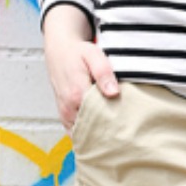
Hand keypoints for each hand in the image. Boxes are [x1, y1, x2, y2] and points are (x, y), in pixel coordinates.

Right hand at [42, 8, 117, 130]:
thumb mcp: (93, 55)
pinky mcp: (63, 114)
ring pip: (81, 133)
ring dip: (95, 135)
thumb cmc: (77, 52)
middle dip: (106, 132)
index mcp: (77, 93)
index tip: (126, 124)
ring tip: (112, 133)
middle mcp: (68, 106)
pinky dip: (85, 135)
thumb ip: (103, 73)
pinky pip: (73, 132)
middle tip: (123, 131)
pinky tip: (97, 132)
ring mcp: (64, 112)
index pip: (98, 118)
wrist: (59, 50)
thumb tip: (114, 92)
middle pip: (91, 128)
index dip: (114, 122)